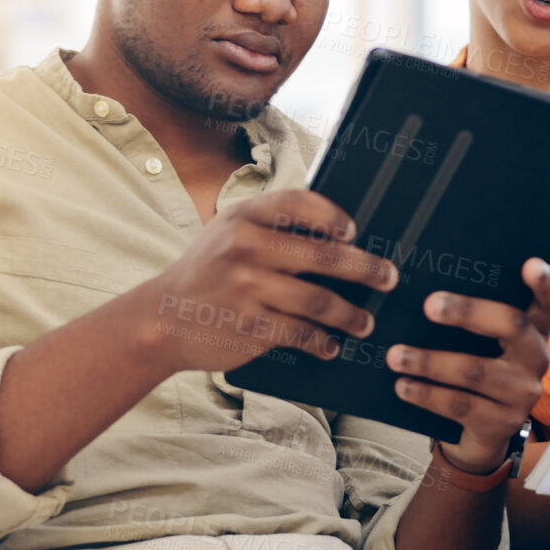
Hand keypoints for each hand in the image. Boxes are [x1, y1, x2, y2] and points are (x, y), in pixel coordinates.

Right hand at [140, 190, 396, 373]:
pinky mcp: (251, 326)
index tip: (354, 232)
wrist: (161, 319)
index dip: (332, 216)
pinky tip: (331, 346)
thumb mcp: (227, 231)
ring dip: (352, 315)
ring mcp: (248, 288)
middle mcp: (246, 248)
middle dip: (366, 269)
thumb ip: (270, 224)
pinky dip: (322, 342)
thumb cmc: (206, 271)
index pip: (298, 204)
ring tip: (366, 322)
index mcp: (244, 217)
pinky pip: (301, 334)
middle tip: (388, 278)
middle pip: (324, 256)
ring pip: (320, 301)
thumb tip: (336, 232)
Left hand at [386, 257, 549, 474]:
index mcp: (536, 327)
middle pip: (512, 325)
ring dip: (431, 361)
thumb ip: (472, 314)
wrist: (482, 429)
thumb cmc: (478, 363)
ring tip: (395, 355)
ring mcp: (523, 393)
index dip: (546, 282)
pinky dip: (427, 394)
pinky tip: (402, 386)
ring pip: (476, 371)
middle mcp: (537, 357)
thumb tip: (422, 285)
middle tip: (429, 305)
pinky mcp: (503, 422)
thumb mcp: (484, 339)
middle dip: (468, 312)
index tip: (529, 264)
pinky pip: (461, 405)